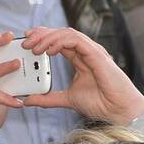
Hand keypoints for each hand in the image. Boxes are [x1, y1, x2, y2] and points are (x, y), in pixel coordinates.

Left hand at [20, 26, 143, 124]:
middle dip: (42, 34)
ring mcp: (92, 51)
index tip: (27, 41)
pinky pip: (77, 41)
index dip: (43, 38)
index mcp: (80, 59)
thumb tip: (27, 100)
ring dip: (49, 38)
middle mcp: (86, 52)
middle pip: (62, 34)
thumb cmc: (100, 103)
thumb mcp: (66, 100)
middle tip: (25, 41)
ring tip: (34, 47)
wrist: (118, 109)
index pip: (60, 42)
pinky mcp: (97, 54)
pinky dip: (61, 42)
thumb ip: (47, 99)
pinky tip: (50, 51)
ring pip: (68, 34)